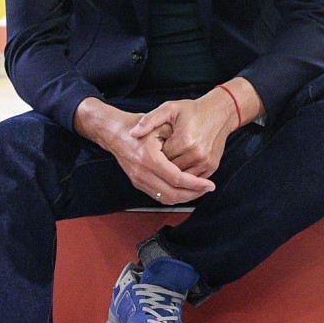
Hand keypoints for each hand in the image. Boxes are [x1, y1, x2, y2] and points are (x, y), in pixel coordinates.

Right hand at [74, 98, 214, 205]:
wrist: (114, 132)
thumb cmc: (137, 125)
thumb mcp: (159, 124)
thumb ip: (177, 137)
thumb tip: (195, 155)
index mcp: (149, 158)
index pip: (177, 179)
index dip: (196, 184)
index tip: (209, 184)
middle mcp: (142, 172)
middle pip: (172, 194)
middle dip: (193, 194)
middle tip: (207, 189)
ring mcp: (138, 180)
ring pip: (165, 198)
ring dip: (184, 197)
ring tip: (199, 190)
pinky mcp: (137, 182)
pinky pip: (158, 195)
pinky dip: (173, 196)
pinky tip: (185, 190)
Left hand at [130, 90, 238, 183]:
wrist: (220, 112)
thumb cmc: (193, 110)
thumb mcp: (169, 109)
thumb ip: (149, 120)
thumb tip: (132, 133)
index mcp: (184, 140)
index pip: (161, 159)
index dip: (153, 157)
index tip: (151, 150)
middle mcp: (197, 154)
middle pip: (170, 171)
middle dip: (162, 167)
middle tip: (156, 160)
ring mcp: (206, 161)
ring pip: (182, 178)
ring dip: (173, 175)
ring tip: (166, 165)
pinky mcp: (212, 165)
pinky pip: (194, 178)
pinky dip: (185, 177)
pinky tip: (178, 169)